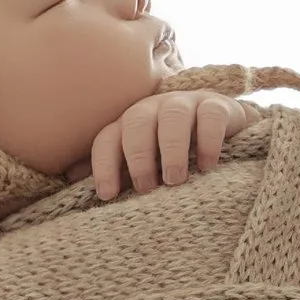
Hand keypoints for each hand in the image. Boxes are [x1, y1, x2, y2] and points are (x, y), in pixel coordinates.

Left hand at [92, 87, 258, 199]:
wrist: (229, 134)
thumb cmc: (180, 153)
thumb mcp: (147, 162)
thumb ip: (117, 168)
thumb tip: (70, 176)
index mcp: (131, 124)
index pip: (107, 138)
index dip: (103, 165)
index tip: (108, 196)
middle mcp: (154, 108)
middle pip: (136, 123)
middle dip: (138, 157)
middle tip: (147, 188)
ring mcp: (186, 103)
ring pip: (172, 116)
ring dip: (170, 149)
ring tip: (175, 180)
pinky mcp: (218, 105)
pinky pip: (210, 116)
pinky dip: (207, 141)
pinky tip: (207, 167)